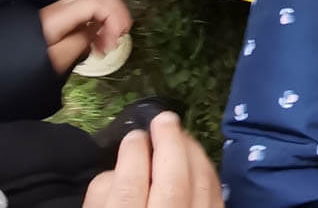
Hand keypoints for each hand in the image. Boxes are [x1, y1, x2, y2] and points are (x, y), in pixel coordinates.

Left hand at [40, 0, 132, 73]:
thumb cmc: (26, 68)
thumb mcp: (57, 60)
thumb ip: (81, 41)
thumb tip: (96, 29)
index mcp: (59, 16)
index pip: (96, 3)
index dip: (113, 16)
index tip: (117, 39)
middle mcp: (60, 8)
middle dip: (116, 11)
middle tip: (122, 35)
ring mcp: (59, 12)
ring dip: (109, 16)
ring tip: (110, 41)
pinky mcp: (59, 20)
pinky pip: (85, 11)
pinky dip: (99, 20)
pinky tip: (98, 40)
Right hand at [83, 112, 222, 207]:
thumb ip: (102, 195)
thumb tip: (122, 164)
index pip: (130, 187)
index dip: (134, 154)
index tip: (134, 135)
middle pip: (173, 184)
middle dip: (170, 144)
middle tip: (164, 119)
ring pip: (200, 189)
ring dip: (192, 154)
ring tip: (179, 133)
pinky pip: (216, 199)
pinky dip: (207, 174)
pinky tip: (196, 160)